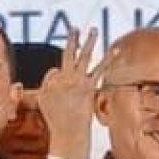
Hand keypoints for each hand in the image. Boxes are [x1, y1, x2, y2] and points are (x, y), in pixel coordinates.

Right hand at [34, 27, 99, 158]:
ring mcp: (77, 81)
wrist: (68, 131)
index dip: (57, 81)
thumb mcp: (42, 102)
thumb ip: (47, 85)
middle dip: (72, 40)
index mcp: (51, 82)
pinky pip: (99, 69)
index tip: (62, 95)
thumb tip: (55, 71)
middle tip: (75, 28)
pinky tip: (115, 51)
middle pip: (68, 54)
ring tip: (95, 30)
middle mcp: (64, 77)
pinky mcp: (89, 86)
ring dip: (89, 42)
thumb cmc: (55, 120)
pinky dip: (108, 59)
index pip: (54, 71)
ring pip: (84, 57)